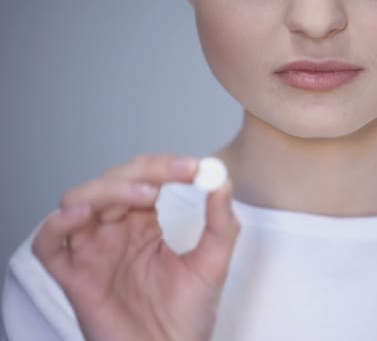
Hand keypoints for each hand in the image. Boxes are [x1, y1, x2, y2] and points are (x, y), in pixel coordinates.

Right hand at [32, 154, 240, 340]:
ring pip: (79, 201)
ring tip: (145, 194)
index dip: (167, 167)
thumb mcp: (213, 264)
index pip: (146, 179)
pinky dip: (56, 225)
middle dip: (143, 172)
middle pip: (113, 182)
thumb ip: (221, 224)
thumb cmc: (186, 316)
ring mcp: (92, 252)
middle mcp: (114, 232)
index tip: (195, 168)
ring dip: (107, 190)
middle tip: (173, 175)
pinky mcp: (74, 277)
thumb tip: (222, 181)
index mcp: (143, 224)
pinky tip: (81, 215)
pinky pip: (48, 245)